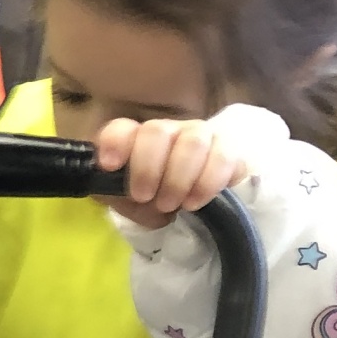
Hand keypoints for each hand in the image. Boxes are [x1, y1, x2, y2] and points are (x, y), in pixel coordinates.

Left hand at [96, 115, 250, 229]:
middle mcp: (168, 132)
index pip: (122, 129)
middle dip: (149, 168)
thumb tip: (108, 187)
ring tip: (175, 205)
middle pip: (158, 132)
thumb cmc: (148, 201)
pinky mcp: (228, 152)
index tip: (110, 166)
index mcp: (135, 139)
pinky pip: (226, 156)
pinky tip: (196, 201)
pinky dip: (209, 181)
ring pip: (194, 141)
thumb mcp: (122, 200)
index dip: (116, 143)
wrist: (184, 208)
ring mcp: (200, 137)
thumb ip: (109, 191)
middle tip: (146, 197)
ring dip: (180, 177)